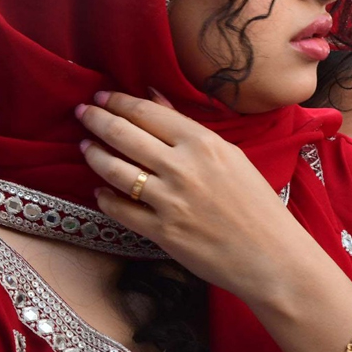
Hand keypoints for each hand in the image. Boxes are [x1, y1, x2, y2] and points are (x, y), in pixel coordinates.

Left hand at [76, 91, 291, 298]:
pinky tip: (100, 190)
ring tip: (85, 147)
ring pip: (114, 170)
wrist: (270, 255)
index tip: (99, 97)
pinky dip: (104, 197)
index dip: (116, 102)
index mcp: (202, 142)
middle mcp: (182, 167)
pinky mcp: (162, 232)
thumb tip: (152, 96)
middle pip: (123, 135)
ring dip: (94, 155)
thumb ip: (187, 126)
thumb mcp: (228, 155)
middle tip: (81, 114)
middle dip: (96, 120)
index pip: (146, 112)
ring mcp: (169, 201)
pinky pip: (120, 209)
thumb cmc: (255, 203)